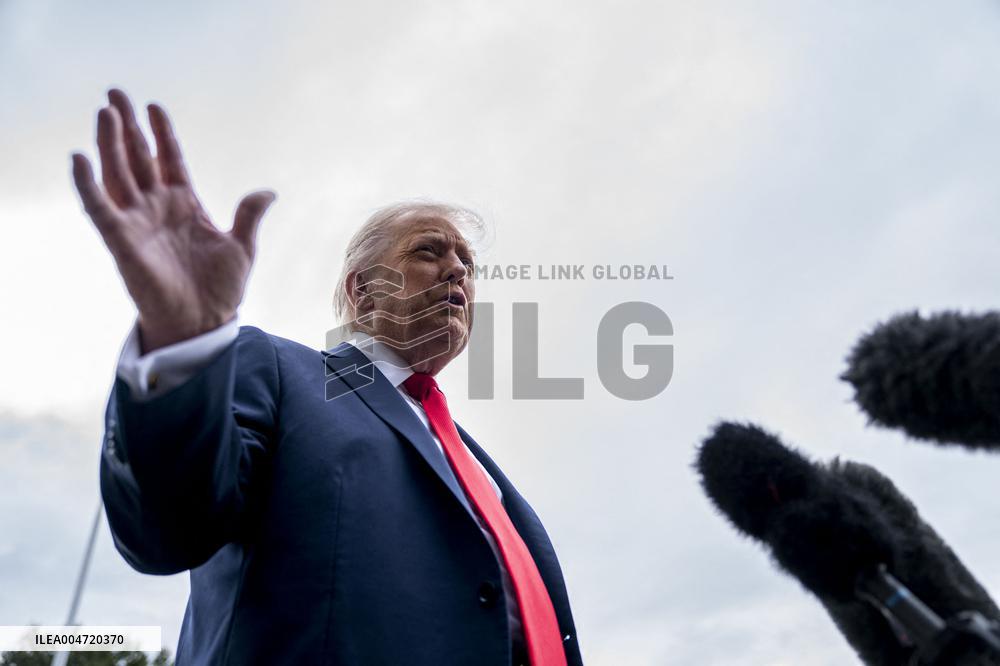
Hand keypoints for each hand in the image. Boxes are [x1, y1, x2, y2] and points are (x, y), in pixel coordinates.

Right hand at [71, 89, 275, 352]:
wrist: (205, 323)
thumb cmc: (221, 289)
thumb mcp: (242, 247)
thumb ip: (249, 215)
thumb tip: (269, 191)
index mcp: (185, 204)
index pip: (170, 159)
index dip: (162, 133)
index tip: (154, 106)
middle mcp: (158, 208)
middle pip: (138, 157)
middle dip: (127, 126)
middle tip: (115, 93)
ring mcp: (138, 222)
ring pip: (118, 173)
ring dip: (109, 143)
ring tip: (105, 112)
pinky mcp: (121, 241)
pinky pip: (99, 208)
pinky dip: (88, 184)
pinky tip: (80, 158)